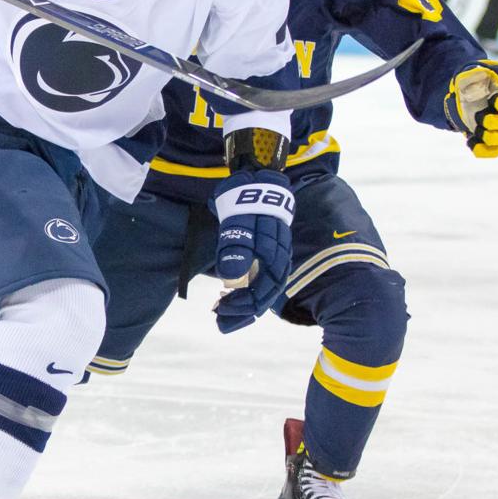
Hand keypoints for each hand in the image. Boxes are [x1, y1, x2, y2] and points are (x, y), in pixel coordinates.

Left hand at [209, 170, 293, 332]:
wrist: (255, 177)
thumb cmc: (245, 199)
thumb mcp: (238, 221)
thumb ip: (235, 248)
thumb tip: (229, 279)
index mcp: (275, 255)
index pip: (263, 292)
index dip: (242, 307)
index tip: (220, 311)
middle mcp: (278, 259)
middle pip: (264, 295)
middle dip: (242, 312)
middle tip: (219, 322)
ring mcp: (273, 256)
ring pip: (262, 288)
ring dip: (243, 304)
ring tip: (222, 313)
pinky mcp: (266, 251)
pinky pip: (259, 278)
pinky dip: (245, 289)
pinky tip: (231, 294)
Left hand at [445, 60, 497, 157]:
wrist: (472, 93)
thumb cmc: (478, 79)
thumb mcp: (477, 71)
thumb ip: (478, 73)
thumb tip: (478, 77)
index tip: (491, 99)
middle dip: (492, 122)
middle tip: (477, 116)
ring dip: (488, 136)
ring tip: (474, 130)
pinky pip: (497, 150)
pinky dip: (484, 150)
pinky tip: (470, 142)